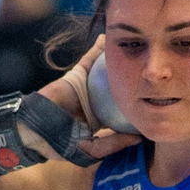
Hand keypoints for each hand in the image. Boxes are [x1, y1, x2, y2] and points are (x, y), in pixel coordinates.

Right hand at [26, 36, 138, 164]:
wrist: (36, 131)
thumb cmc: (63, 144)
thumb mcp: (92, 150)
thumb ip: (114, 143)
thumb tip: (140, 137)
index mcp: (101, 120)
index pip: (122, 111)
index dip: (136, 105)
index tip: (153, 101)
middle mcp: (96, 102)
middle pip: (117, 88)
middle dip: (132, 79)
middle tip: (150, 72)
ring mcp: (86, 87)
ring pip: (106, 71)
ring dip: (118, 60)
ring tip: (138, 50)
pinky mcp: (76, 76)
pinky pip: (90, 60)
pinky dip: (98, 48)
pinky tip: (111, 39)